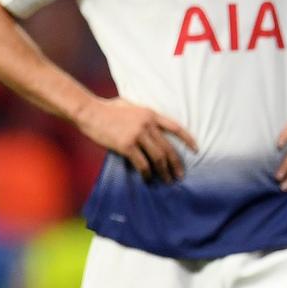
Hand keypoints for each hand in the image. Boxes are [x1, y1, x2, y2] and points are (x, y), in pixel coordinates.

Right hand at [75, 97, 197, 182]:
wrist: (89, 111)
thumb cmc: (107, 109)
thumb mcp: (130, 106)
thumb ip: (143, 116)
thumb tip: (150, 126)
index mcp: (151, 114)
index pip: (176, 128)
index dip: (188, 139)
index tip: (196, 149)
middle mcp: (148, 124)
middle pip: (168, 147)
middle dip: (176, 163)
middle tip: (180, 175)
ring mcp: (138, 135)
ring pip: (158, 157)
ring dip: (164, 171)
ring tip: (167, 181)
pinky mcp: (126, 145)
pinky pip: (142, 163)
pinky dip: (147, 173)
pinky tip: (148, 179)